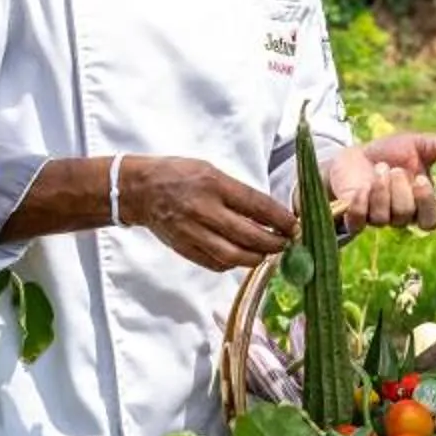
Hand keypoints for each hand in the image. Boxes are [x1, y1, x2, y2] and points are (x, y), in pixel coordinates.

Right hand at [123, 156, 299, 271]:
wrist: (140, 190)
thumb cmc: (178, 175)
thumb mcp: (210, 171)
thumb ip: (237, 192)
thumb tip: (267, 213)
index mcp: (214, 184)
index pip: (256, 205)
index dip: (280, 219)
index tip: (295, 226)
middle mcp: (204, 209)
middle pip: (247, 235)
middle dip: (274, 243)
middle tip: (287, 243)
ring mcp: (192, 232)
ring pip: (233, 255)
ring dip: (256, 257)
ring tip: (268, 253)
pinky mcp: (184, 248)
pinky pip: (215, 263)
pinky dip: (234, 264)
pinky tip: (243, 258)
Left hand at [327, 130, 435, 231]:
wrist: (357, 153)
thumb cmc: (391, 152)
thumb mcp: (415, 144)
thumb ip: (435, 145)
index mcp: (420, 204)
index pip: (431, 221)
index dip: (426, 204)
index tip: (420, 180)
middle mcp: (400, 216)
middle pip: (405, 215)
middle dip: (399, 189)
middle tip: (394, 169)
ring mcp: (377, 219)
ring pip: (382, 218)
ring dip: (380, 190)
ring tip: (379, 168)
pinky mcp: (354, 218)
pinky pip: (358, 221)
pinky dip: (360, 203)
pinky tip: (361, 187)